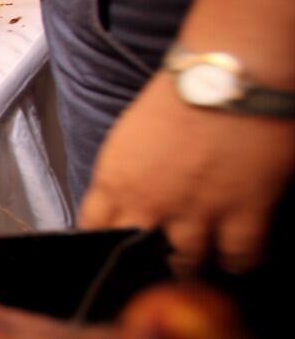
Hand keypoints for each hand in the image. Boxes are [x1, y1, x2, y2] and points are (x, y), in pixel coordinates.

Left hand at [80, 77, 294, 274]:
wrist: (231, 74)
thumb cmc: (183, 90)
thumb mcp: (131, 134)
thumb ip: (125, 172)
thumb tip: (127, 195)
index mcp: (116, 180)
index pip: (95, 228)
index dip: (103, 242)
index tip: (112, 248)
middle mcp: (151, 202)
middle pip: (138, 255)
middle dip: (145, 262)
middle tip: (157, 263)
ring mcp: (198, 211)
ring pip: (188, 261)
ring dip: (191, 265)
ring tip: (196, 264)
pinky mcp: (244, 211)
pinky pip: (239, 255)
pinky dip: (240, 261)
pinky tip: (238, 259)